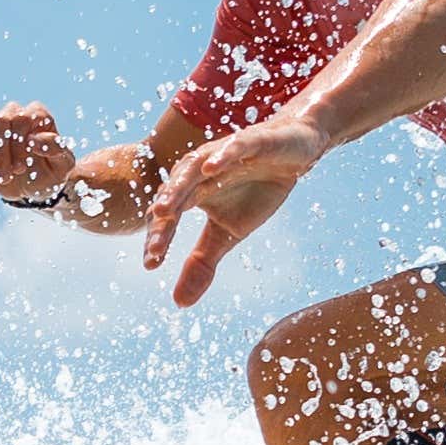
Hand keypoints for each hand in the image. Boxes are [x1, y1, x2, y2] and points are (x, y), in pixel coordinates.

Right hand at [0, 101, 77, 201]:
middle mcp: (18, 115)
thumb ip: (56, 149)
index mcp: (39, 117)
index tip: (20, 168)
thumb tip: (34, 140)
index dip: (20, 144)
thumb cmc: (51, 173)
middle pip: (4, 119)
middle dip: (2, 150)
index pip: (25, 119)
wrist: (34, 189)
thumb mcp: (63, 165)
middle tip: (7, 175)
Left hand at [139, 116, 327, 306]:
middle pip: (174, 195)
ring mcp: (222, 155)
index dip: (159, 240)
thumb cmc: (256, 189)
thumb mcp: (228, 233)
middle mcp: (199, 172)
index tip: (151, 265)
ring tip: (164, 208)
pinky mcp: (250, 141)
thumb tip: (179, 303)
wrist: (294, 151)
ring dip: (177, 188)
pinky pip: (233, 147)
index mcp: (191, 193)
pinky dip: (221, 157)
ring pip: (193, 168)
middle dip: (162, 219)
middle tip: (153, 246)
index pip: (168, 218)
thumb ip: (201, 263)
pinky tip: (210, 169)